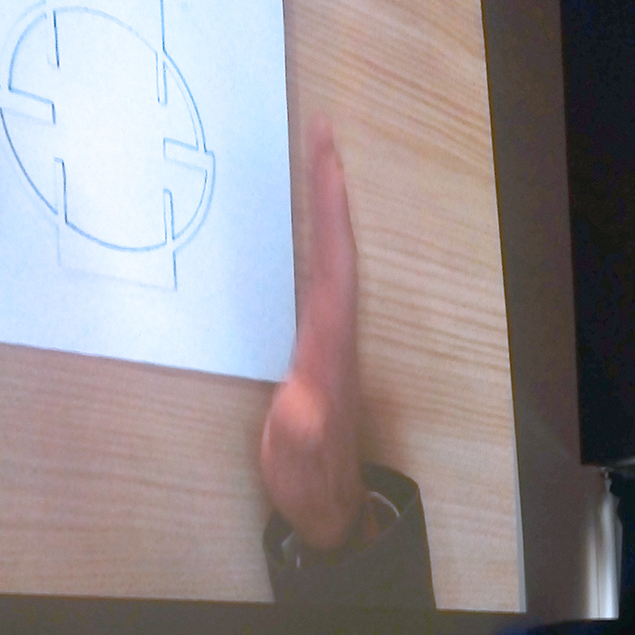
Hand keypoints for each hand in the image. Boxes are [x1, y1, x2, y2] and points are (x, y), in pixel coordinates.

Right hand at [260, 115, 368, 550]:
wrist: (327, 501)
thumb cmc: (307, 477)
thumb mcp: (296, 461)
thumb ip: (298, 434)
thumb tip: (297, 407)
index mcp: (327, 346)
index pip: (332, 266)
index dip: (330, 211)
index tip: (326, 154)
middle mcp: (335, 331)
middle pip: (338, 248)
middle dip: (331, 190)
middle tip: (321, 133)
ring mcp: (329, 337)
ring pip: (333, 259)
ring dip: (327, 209)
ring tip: (315, 161)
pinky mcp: (317, 345)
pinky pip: (319, 277)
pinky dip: (316, 241)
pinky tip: (305, 229)